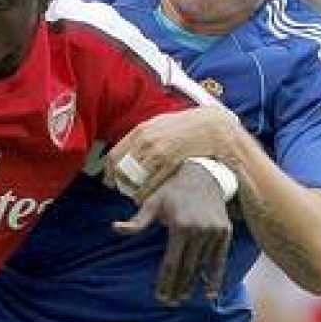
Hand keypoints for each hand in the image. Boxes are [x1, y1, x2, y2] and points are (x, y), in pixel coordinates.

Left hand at [104, 106, 241, 200]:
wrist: (212, 125)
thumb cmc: (186, 125)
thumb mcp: (159, 123)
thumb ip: (142, 135)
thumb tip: (127, 147)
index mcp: (140, 131)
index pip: (114, 155)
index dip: (108, 171)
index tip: (110, 181)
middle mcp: (146, 141)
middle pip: (120, 169)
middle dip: (119, 183)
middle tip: (121, 190)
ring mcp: (158, 152)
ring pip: (134, 178)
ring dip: (131, 190)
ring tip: (134, 196)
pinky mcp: (171, 163)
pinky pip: (151, 184)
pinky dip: (144, 194)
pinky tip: (145, 198)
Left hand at [113, 162, 232, 304]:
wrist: (205, 176)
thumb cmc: (173, 191)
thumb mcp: (153, 203)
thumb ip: (137, 221)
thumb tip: (115, 228)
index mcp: (180, 226)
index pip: (171, 262)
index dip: (165, 281)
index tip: (159, 297)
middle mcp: (199, 231)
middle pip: (186, 267)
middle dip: (177, 287)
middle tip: (169, 304)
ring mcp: (214, 232)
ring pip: (202, 265)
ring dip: (193, 284)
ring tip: (183, 299)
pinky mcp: (225, 232)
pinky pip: (219, 259)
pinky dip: (215, 276)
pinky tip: (210, 292)